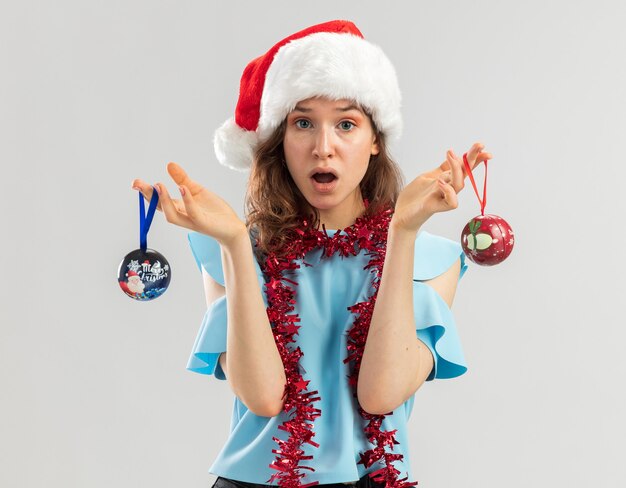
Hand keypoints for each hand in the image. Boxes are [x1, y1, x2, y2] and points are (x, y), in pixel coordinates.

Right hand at [131, 162, 246, 246]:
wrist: (232, 227)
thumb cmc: (214, 211)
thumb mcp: (197, 191)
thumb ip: (183, 179)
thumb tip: (169, 164)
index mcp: (179, 208)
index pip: (159, 201)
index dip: (147, 193)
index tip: (135, 182)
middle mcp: (182, 216)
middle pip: (161, 208)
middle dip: (149, 196)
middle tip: (138, 184)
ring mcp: (191, 221)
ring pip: (172, 215)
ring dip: (164, 200)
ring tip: (159, 185)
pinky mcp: (203, 223)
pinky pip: (192, 212)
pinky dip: (186, 200)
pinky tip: (183, 188)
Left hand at [391, 142, 492, 232]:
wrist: (402, 215)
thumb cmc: (414, 197)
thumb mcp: (428, 177)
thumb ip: (441, 169)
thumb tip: (453, 155)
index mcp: (447, 180)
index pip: (463, 167)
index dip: (474, 158)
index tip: (482, 146)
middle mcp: (448, 188)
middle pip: (465, 173)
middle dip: (473, 159)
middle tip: (479, 145)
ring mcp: (443, 198)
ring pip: (459, 185)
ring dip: (456, 169)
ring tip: (450, 154)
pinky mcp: (435, 206)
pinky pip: (451, 202)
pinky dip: (448, 191)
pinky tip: (440, 182)